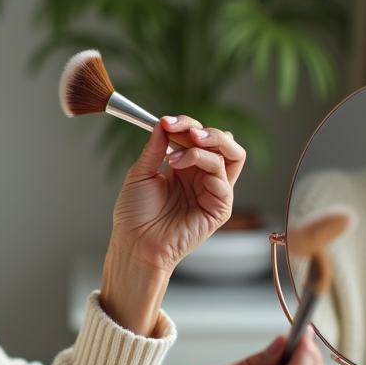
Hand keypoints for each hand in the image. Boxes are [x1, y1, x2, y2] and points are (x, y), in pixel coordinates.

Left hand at [99, 115, 246, 333]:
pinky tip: (178, 165)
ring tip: (183, 144)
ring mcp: (213, 192)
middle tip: (185, 129)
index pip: (198, 137)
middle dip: (206, 130)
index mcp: (185, 167)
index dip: (185, 125)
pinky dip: (204, 162)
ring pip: (231, 155)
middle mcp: (202, 177)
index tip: (165, 121)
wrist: (134, 243)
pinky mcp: (219, 208)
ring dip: (208, 143)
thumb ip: (155, 148)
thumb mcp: (140, 173)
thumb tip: (163, 123)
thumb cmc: (135, 215)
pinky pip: (223, 178)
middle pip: (223, 143)